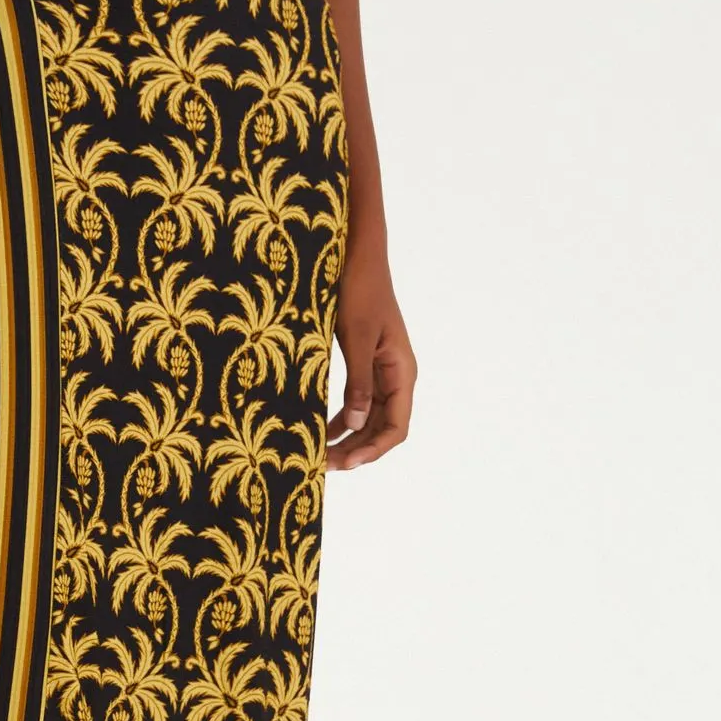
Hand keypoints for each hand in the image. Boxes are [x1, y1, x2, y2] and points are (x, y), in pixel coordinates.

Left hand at [326, 246, 416, 470]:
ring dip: (347, 438)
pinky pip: (357, 402)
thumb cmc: (360, 289)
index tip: (347, 463)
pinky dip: (341, 419)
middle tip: (323, 465)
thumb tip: (355, 423)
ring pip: (368, 419)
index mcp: (401, 372)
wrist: (357, 254)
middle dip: (356, 450)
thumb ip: (358, 382)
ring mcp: (381, 372)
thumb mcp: (357, 337)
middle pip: (381, 429)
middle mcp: (395, 377)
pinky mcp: (365, 364)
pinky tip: (320, 430)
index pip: (396, 427)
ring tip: (319, 455)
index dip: (373, 450)